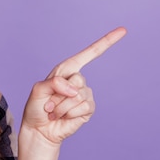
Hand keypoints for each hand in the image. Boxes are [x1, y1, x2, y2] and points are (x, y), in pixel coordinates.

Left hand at [21, 27, 126, 144]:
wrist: (39, 129)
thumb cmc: (36, 108)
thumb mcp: (38, 90)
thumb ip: (54, 83)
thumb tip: (74, 89)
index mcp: (67, 69)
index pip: (90, 53)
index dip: (106, 42)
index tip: (123, 30)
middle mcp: (77, 80)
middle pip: (78, 80)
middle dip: (59, 94)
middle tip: (49, 103)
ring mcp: (85, 94)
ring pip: (78, 96)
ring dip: (61, 107)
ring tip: (54, 112)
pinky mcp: (89, 108)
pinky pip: (84, 107)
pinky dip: (69, 113)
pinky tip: (64, 117)